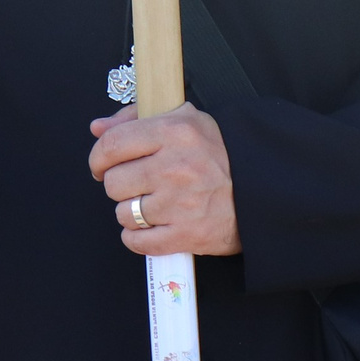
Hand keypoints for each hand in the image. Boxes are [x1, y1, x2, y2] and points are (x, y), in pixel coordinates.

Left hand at [88, 103, 241, 256]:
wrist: (261, 188)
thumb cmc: (220, 153)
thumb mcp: (184, 120)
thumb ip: (135, 118)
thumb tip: (98, 128)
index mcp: (174, 132)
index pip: (112, 145)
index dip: (98, 158)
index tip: (101, 165)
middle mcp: (175, 167)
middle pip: (114, 183)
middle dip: (120, 186)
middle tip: (137, 185)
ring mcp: (180, 204)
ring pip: (124, 214)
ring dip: (131, 213)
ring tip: (152, 205)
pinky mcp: (187, 234)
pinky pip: (138, 242)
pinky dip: (139, 238)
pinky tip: (152, 227)